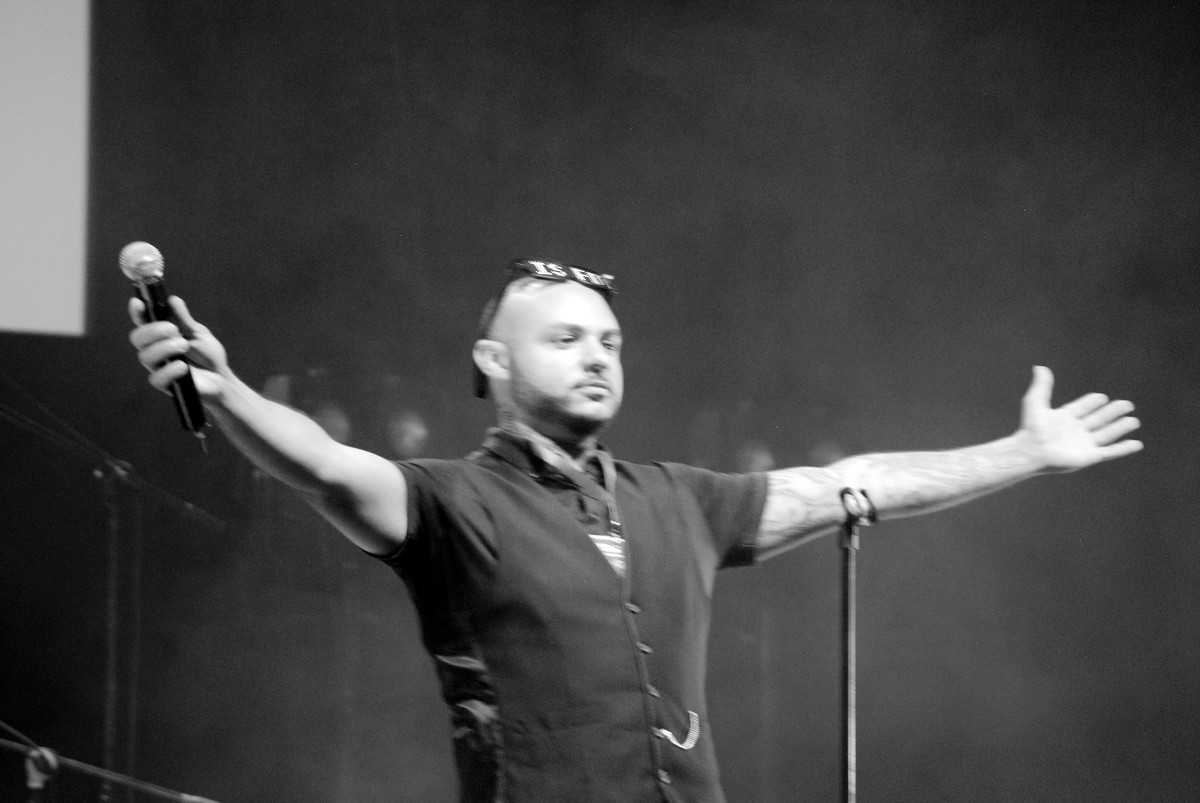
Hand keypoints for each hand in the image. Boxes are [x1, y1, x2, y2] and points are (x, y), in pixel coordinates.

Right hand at [128, 296, 228, 397]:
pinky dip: (169, 370)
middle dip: (153, 330)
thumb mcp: (198, 333)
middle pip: (138, 338)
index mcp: (161, 335)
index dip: (137, 312)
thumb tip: (172, 300)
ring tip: (185, 345)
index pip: (142, 322)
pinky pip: (156, 378)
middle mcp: (155, 350)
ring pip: (145, 357)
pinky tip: (183, 367)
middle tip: (173, 329)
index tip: (138, 302)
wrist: (221, 378)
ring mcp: (158, 367)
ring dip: (165, 348)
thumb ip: (184, 319)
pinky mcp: (165, 385)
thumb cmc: (207, 354)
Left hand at [1019, 365, 1142, 472]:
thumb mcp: (1036, 402)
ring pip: (1107, 434)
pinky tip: (1136, 444)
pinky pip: (1110, 452)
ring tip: (1134, 421)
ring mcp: (1083, 444)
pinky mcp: (1089, 456)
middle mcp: (1075, 431)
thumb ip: (1042, 385)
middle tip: (1127, 404)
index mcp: (1064, 418)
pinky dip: (1124, 448)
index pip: (1082, 408)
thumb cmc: (1031, 428)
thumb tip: (1039, 367)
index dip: (1091, 403)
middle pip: (1098, 419)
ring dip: (1120, 427)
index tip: (1102, 397)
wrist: (1032, 451)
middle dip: (1112, 412)